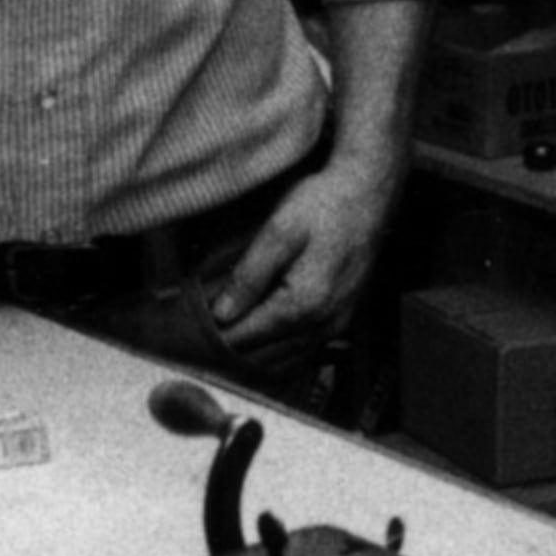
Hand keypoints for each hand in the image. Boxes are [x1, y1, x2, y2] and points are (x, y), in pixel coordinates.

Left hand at [206, 149, 399, 354]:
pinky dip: (274, 353)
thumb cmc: (324, 204)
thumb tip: (221, 314)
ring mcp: (335, 326)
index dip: (214, 341)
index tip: (188, 335)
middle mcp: (322, 325)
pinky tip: (256, 340)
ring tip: (220, 341)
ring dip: (251, 357)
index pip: (246, 340)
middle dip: (229, 352)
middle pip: (264, 359)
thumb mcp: (278, 231)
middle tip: (197, 340)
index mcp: (303, 305)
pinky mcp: (340, 320)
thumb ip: (249, 276)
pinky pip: (301, 353)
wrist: (367, 193)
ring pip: (283, 362)